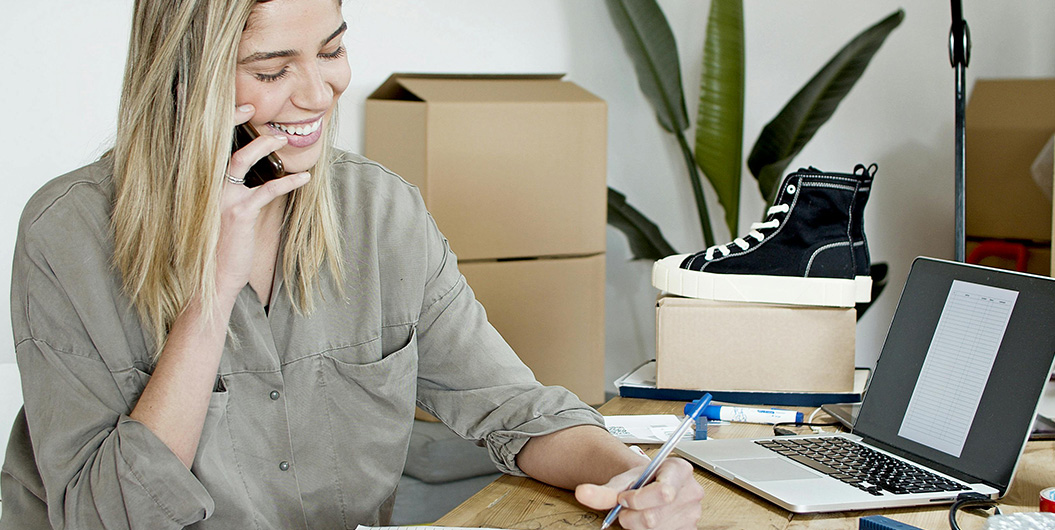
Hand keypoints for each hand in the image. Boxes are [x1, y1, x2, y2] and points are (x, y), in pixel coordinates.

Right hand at [215, 104, 310, 296]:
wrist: (213, 278)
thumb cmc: (219, 245)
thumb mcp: (219, 213)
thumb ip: (228, 191)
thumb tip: (251, 173)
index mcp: (200, 183)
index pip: (203, 144)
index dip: (214, 121)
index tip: (233, 105)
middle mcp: (205, 186)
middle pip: (219, 141)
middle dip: (235, 118)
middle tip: (254, 108)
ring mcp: (221, 198)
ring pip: (242, 158)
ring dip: (266, 145)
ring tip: (284, 140)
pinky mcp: (239, 213)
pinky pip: (268, 189)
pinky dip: (289, 182)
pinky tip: (304, 179)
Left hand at [575, 458, 703, 529]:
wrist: (649, 486)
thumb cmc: (640, 482)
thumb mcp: (622, 481)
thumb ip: (603, 489)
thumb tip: (583, 493)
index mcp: (679, 470)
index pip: (663, 492)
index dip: (637, 499)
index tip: (624, 498)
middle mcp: (692, 491)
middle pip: (654, 516)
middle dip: (631, 516)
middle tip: (626, 508)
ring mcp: (693, 512)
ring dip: (638, 525)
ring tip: (637, 513)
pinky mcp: (690, 528)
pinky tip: (647, 520)